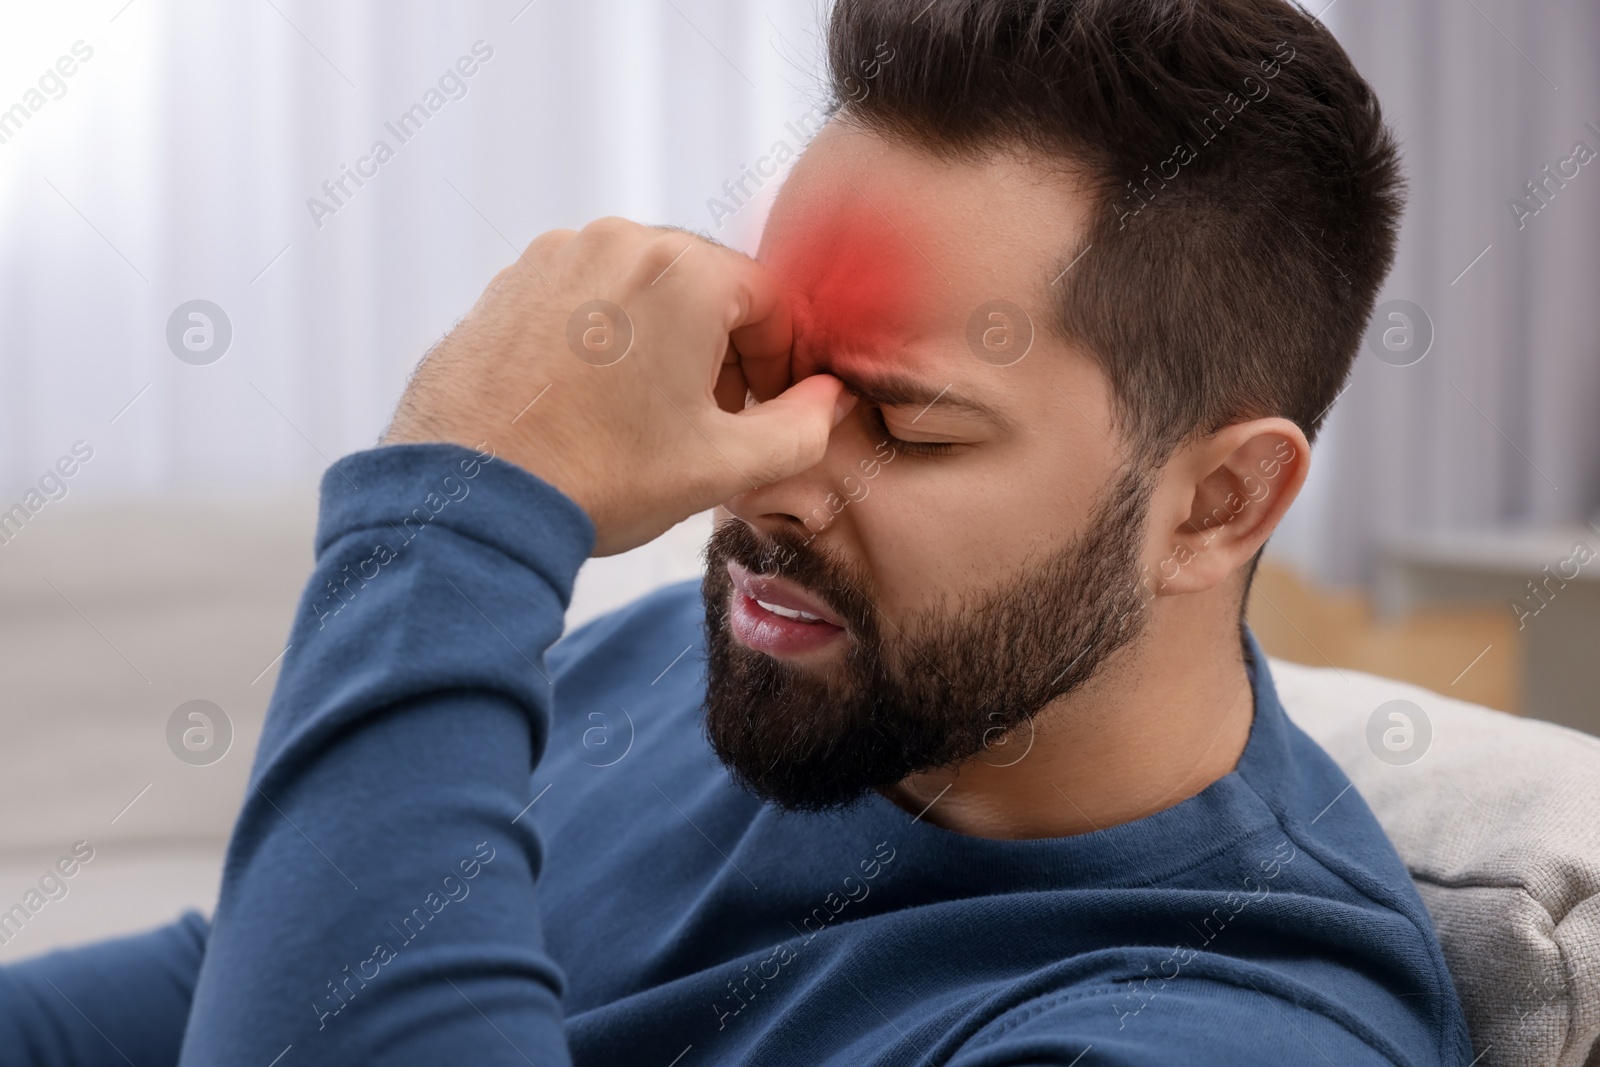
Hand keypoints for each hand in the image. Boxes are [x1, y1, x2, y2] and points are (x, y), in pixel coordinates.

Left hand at [382, 218, 854, 555]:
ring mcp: (556, 256)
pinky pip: (585, 297)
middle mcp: (619, 240)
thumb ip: (801, 428)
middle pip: (706, 287)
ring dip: (665, 342)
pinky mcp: (511, 282)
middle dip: (724, 350)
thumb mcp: (723, 466)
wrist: (471, 497)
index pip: (770, 301)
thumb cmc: (599, 477)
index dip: (782, 363)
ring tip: (649, 417)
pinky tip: (595, 403)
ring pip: (642, 290)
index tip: (767, 412)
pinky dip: (606, 338)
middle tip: (713, 421)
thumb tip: (828, 399)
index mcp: (684, 270)